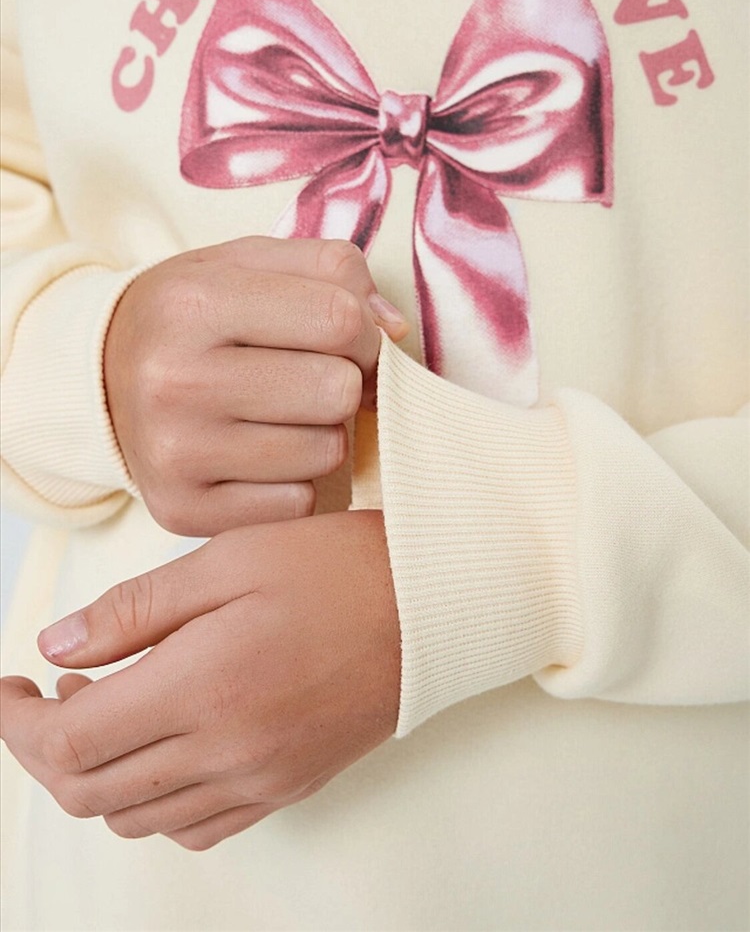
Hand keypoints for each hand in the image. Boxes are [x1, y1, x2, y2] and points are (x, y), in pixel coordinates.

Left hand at [0, 511, 399, 850]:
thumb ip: (134, 609)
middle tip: (45, 694)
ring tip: (106, 709)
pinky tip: (163, 750)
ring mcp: (261, 779)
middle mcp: (227, 750)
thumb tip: (56, 644)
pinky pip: (197, 828)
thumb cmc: (336, 567)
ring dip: (95, 775)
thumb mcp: (228, 559)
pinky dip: (155, 804)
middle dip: (44, 748)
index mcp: (204, 686)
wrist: (433, 604)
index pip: (68, 739)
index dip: (18, 719)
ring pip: (136, 819)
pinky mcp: (289, 786)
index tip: (12, 685)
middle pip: (89, 791)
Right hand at [105, 237, 406, 534]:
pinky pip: (297, 504)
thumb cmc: (195, 317)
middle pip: (338, 391)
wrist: (103, 378)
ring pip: (326, 453)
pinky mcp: (181, 508)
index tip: (348, 340)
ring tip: (281, 416)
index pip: (339, 319)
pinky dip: (294, 481)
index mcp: (193, 303)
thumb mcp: (248, 264)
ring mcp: (175, 453)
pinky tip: (261, 455)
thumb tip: (395, 330)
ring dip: (322, 434)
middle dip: (343, 383)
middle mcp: (175, 380)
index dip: (365, 331)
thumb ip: (332, 270)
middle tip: (310, 379)